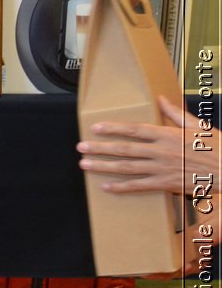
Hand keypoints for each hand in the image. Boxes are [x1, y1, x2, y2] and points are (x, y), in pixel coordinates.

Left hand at [77, 96, 196, 196]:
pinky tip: (106, 187)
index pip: (134, 130)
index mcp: (168, 135)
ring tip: (85, 164)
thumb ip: (176, 114)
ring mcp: (161, 168)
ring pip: (126, 168)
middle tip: (81, 147)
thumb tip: (162, 100)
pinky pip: (139, 186)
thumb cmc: (216, 147)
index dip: (113, 128)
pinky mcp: (165, 184)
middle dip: (100, 148)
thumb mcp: (198, 126)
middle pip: (124, 149)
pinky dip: (121, 187)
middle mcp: (161, 151)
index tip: (96, 128)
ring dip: (103, 166)